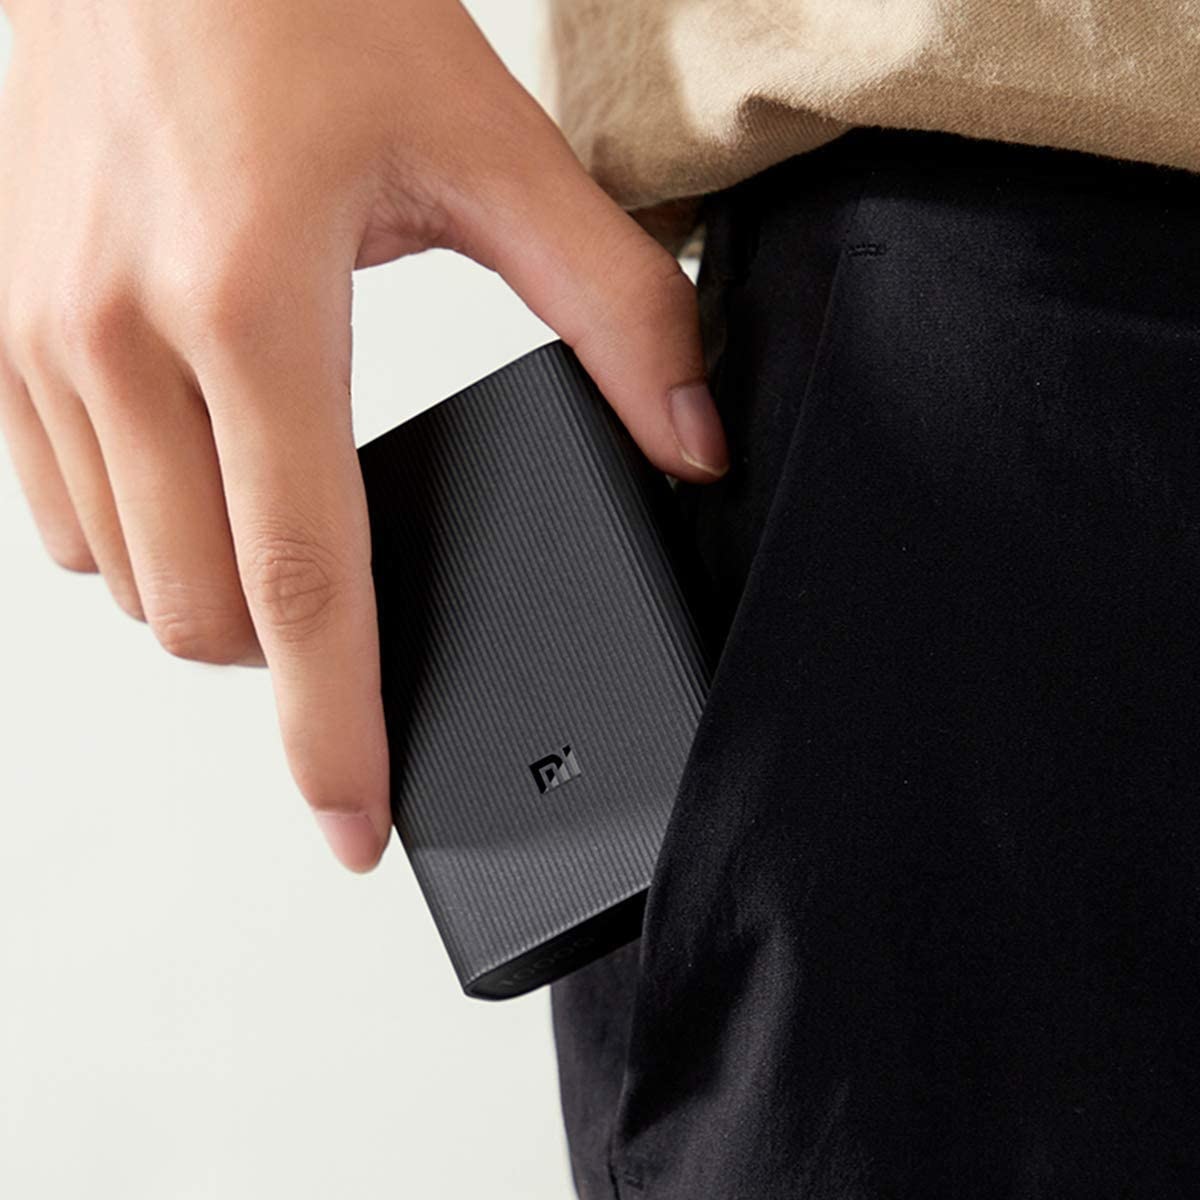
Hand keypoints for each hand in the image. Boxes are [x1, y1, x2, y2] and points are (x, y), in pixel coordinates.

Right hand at [0, 0, 727, 871]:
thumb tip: (692, 439)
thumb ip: (615, 307)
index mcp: (251, 304)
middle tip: (355, 616)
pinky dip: (142, 538)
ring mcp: (37, 334)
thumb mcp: (491, 148)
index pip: (304, 588)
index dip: (336, 735)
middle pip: (206, 616)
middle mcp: (118, 334)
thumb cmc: (308, 3)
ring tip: (285, 532)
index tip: (356, 828)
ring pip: (126, 579)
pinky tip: (203, 482)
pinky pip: (57, 513)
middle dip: (290, 659)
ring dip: (216, 598)